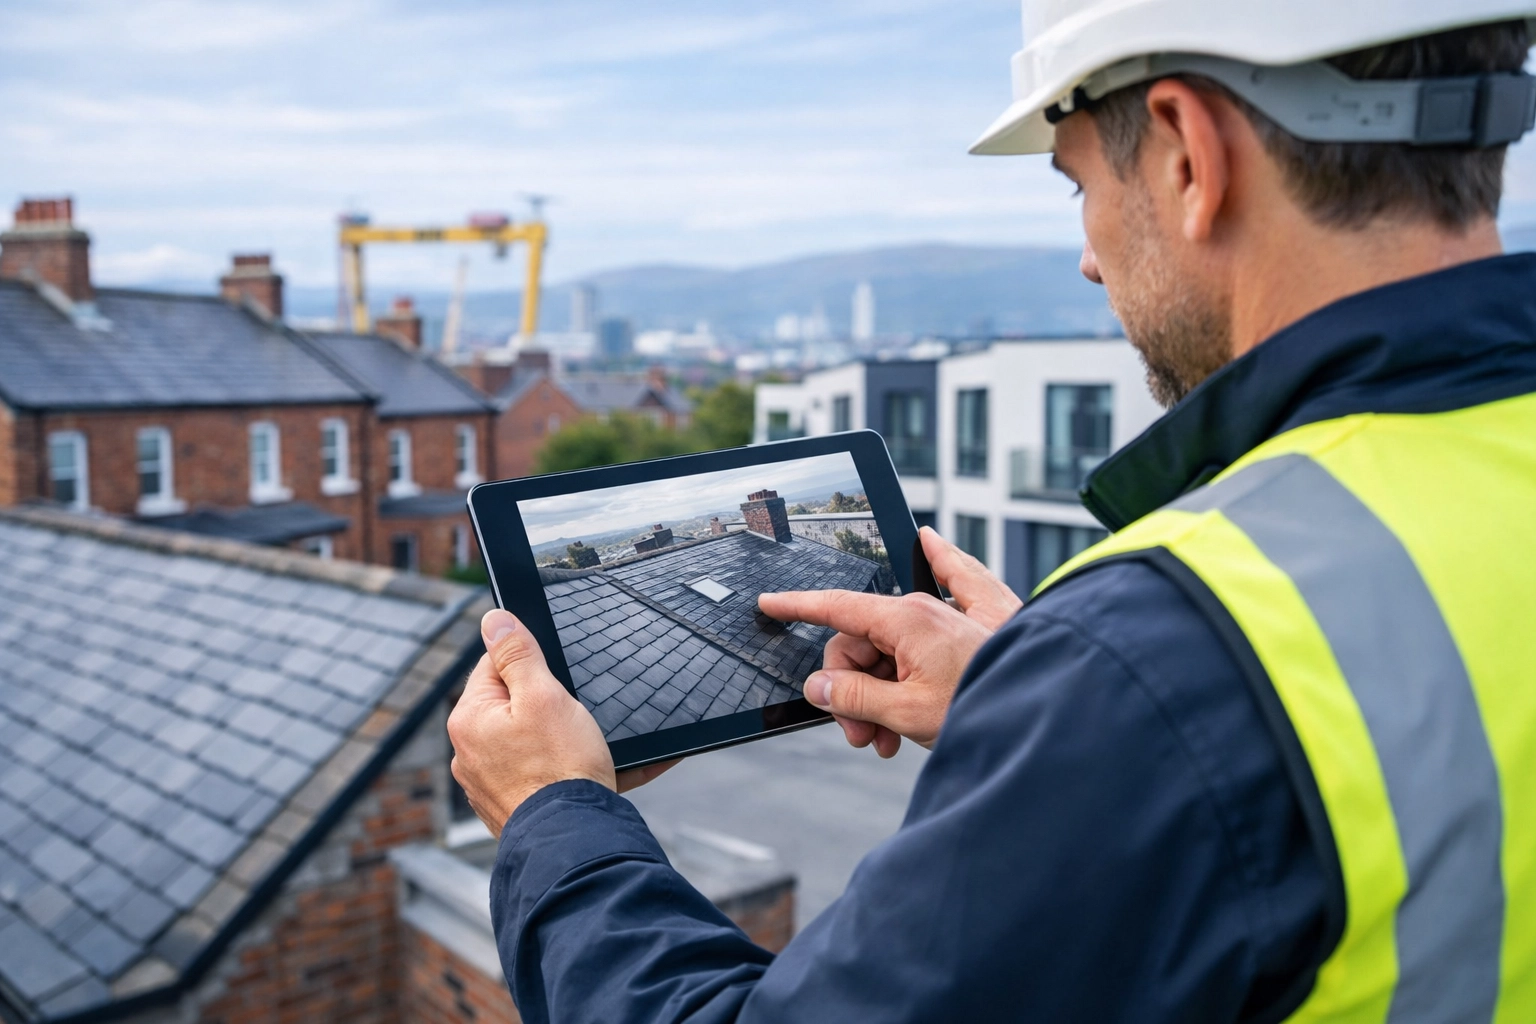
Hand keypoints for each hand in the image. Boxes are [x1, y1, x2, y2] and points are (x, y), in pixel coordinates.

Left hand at [449, 609, 668, 836]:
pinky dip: (567, 772)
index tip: (559, 681)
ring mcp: (490, 785)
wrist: (575, 844)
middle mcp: (470, 753)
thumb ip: (517, 654)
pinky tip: (600, 775)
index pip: (495, 665)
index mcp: (470, 718)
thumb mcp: (544, 695)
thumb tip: (494, 619)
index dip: (533, 665)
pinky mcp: (513, 808)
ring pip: (532, 743)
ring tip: (592, 752)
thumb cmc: (562, 770)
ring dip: (564, 741)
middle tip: (577, 720)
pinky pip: (542, 776)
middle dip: (550, 706)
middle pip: (514, 705)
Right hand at [757, 527, 1017, 757]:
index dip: (798, 606)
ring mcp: (963, 609)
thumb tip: (821, 686)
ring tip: (892, 738)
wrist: (1055, 721)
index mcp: (910, 619)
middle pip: (866, 640)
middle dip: (852, 689)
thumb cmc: (990, 713)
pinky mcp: (991, 618)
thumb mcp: (907, 713)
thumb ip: (856, 697)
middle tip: (861, 735)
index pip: (838, 607)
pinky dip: (940, 567)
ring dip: (884, 689)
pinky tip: (931, 542)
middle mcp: (933, 607)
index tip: (769, 603)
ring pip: (899, 642)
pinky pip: (958, 579)